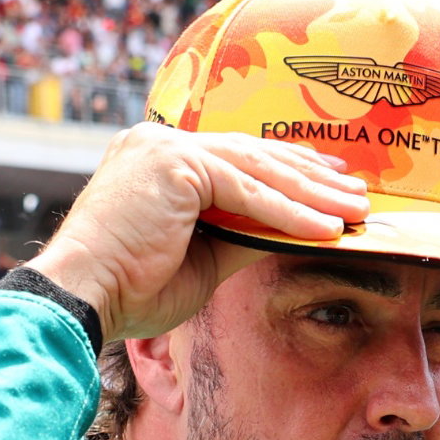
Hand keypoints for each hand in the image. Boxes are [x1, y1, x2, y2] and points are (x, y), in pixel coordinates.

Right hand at [26, 123, 369, 342]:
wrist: (84, 296)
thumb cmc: (131, 291)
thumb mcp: (202, 260)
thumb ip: (242, 237)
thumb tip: (290, 232)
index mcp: (158, 160)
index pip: (236, 159)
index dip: (285, 171)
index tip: (326, 183)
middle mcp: (160, 143)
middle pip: (252, 156)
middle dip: (310, 176)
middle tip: (354, 191)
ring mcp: (165, 147)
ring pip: (256, 169)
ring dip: (311, 192)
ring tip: (353, 210)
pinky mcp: (175, 164)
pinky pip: (247, 190)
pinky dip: (289, 211)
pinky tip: (325, 228)